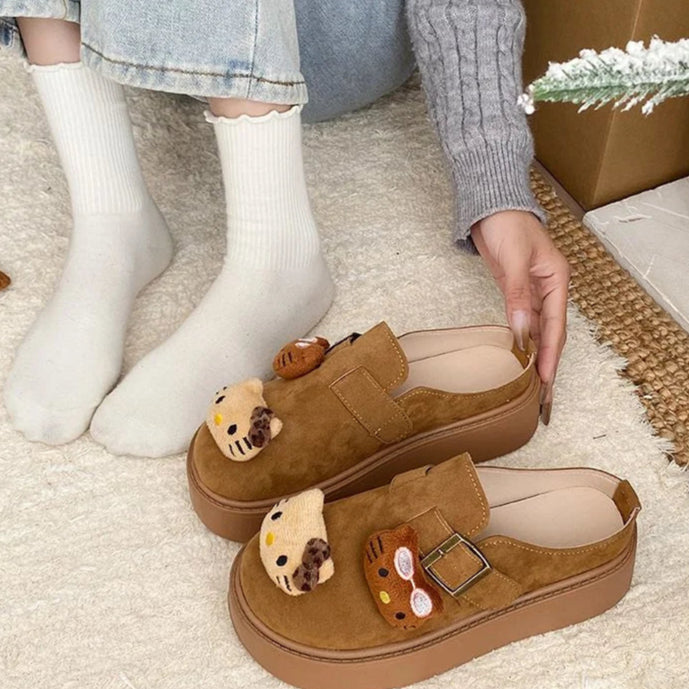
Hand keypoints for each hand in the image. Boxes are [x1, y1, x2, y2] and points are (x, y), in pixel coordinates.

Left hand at [471, 210, 569, 423]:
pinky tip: (518, 356)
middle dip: (548, 363)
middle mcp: (548, 289)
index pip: (555, 326)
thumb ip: (517, 296)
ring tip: (533, 384)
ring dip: (534, 355)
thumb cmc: (507, 224)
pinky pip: (522, 321)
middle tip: (544, 395)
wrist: (490, 207)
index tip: (547, 380)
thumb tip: (521, 332)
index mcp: (557, 280)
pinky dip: (521, 339)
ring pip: (536, 330)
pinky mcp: (515, 291)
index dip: (551, 355)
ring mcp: (531, 292)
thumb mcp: (514, 259)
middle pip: (550, 333)